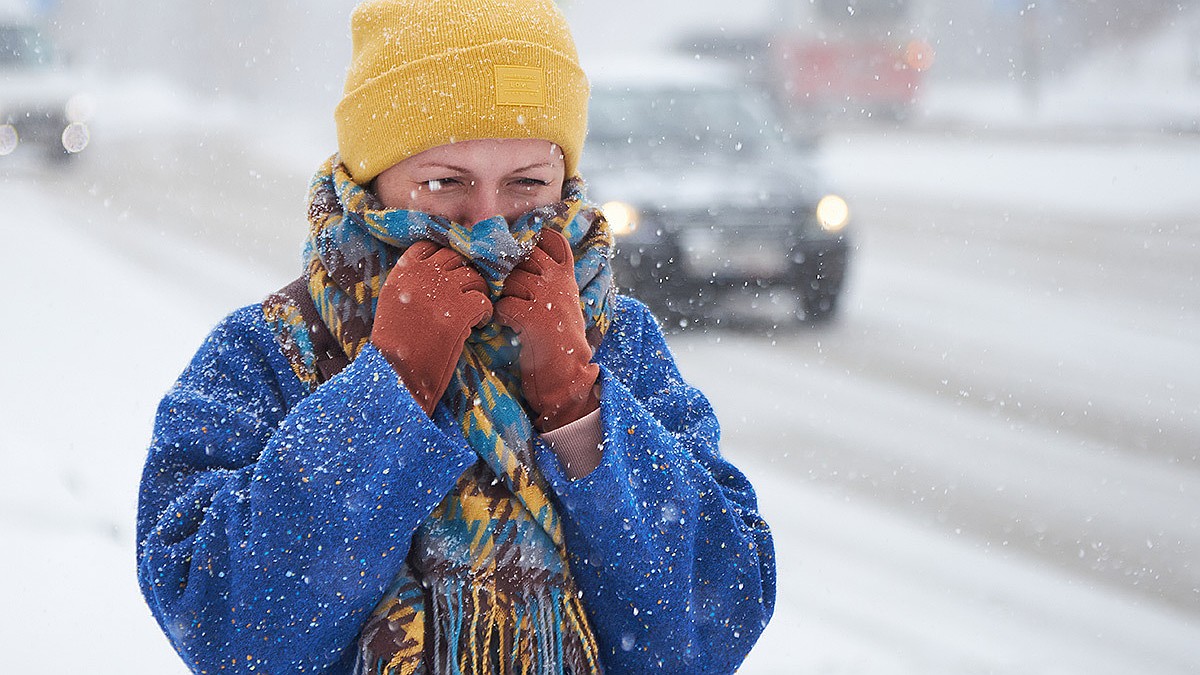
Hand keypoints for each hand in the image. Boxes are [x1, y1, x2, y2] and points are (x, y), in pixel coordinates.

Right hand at [371, 241, 491, 415]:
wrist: (395, 374)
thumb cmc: (394, 346)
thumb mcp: (393, 304)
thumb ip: (411, 282)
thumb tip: (439, 271)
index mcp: (402, 272)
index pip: (430, 246)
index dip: (445, 258)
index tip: (452, 273)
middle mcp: (421, 276)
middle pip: (455, 258)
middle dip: (465, 274)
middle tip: (468, 293)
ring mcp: (441, 292)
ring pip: (474, 277)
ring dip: (479, 292)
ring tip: (474, 311)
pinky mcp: (459, 312)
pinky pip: (484, 301)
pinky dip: (485, 313)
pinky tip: (478, 325)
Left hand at [495, 228, 598, 431]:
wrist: (568, 377)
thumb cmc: (558, 341)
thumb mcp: (562, 303)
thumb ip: (547, 280)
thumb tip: (516, 261)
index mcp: (566, 276)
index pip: (552, 239)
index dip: (532, 240)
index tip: (520, 252)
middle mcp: (558, 282)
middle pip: (523, 255)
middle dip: (508, 269)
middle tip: (504, 289)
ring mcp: (547, 298)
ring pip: (509, 280)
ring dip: (501, 295)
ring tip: (506, 313)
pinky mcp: (534, 318)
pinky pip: (503, 305)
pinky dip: (498, 316)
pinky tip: (504, 326)